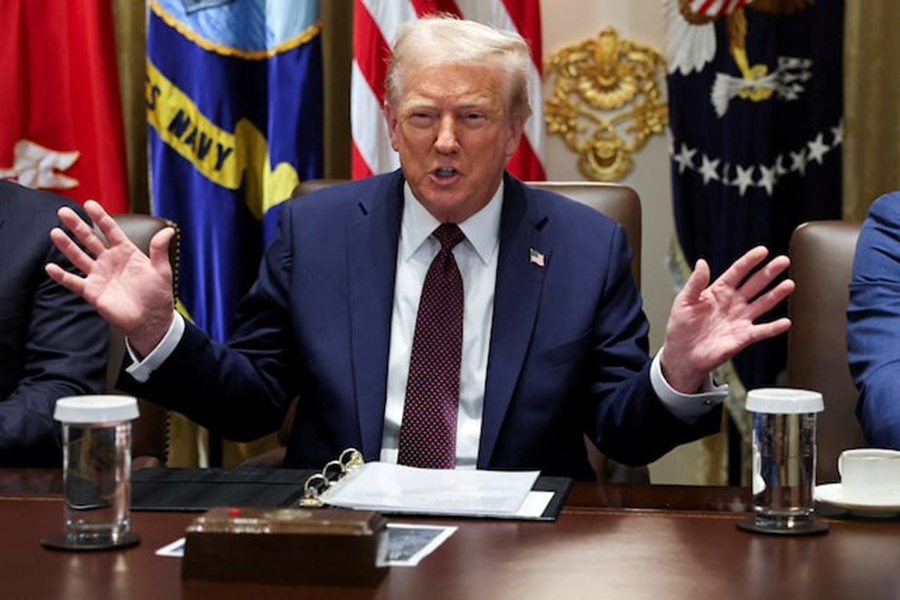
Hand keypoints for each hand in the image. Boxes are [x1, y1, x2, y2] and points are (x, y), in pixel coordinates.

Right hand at [45, 200, 175, 355]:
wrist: (151, 320)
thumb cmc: (158, 295)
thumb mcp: (161, 270)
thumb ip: (159, 250)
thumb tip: (168, 231)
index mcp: (126, 252)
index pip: (110, 230)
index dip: (100, 217)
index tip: (89, 204)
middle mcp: (109, 261)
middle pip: (90, 239)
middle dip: (77, 226)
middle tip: (64, 212)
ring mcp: (99, 275)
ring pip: (79, 257)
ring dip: (67, 245)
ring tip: (55, 232)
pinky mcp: (92, 292)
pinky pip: (74, 282)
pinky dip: (62, 276)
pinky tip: (51, 267)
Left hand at [661, 246, 793, 393]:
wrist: (682, 354)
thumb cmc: (681, 327)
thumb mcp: (684, 301)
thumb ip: (695, 283)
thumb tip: (701, 262)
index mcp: (719, 291)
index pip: (737, 272)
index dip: (749, 261)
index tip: (763, 251)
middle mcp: (733, 303)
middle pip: (755, 284)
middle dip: (769, 272)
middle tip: (784, 261)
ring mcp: (740, 319)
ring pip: (763, 303)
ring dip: (776, 294)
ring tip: (789, 284)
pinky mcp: (743, 337)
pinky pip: (761, 331)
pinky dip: (774, 327)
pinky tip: (785, 322)